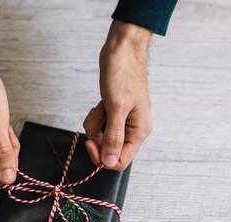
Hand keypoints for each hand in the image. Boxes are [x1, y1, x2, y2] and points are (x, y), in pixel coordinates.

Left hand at [84, 20, 153, 169]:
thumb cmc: (123, 73)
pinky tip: (100, 104)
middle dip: (96, 137)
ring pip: (101, 137)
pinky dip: (96, 117)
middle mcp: (133, 129)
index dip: (102, 157)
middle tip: (97, 118)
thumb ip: (113, 137)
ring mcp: (123, 121)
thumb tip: (109, 161)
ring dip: (95, 124)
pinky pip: (99, 125)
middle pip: (109, 150)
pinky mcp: (113, 113)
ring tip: (101, 106)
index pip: (120, 161)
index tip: (91, 143)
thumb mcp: (116, 108)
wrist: (121, 50)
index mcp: (139, 131)